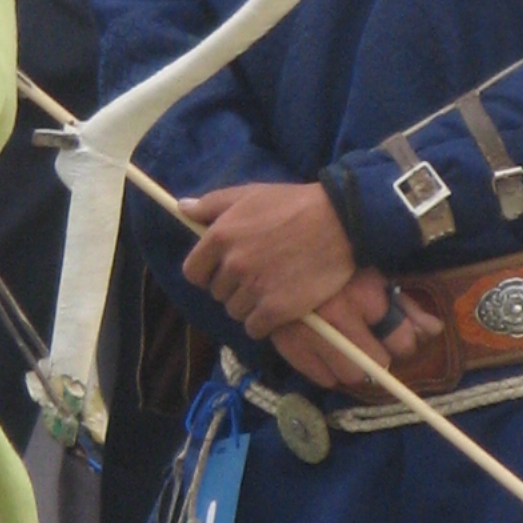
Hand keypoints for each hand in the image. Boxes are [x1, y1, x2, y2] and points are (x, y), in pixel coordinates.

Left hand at [181, 181, 360, 334]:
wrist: (340, 223)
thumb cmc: (294, 205)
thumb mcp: (250, 194)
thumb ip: (211, 203)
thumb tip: (182, 208)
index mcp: (220, 236)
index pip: (192, 272)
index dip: (206, 273)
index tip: (222, 271)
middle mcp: (232, 264)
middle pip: (217, 293)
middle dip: (232, 287)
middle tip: (258, 274)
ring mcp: (254, 288)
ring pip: (235, 311)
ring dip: (249, 305)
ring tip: (272, 287)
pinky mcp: (276, 309)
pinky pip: (254, 328)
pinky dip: (264, 322)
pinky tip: (279, 306)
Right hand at [268, 267, 444, 392]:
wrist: (278, 244)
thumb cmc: (334, 257)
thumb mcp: (373, 274)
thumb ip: (405, 306)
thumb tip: (434, 332)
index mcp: (363, 294)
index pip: (401, 341)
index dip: (402, 341)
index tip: (395, 336)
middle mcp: (337, 316)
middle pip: (375, 364)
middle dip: (377, 357)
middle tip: (370, 343)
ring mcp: (309, 332)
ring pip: (348, 375)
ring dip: (353, 366)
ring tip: (346, 347)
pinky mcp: (285, 342)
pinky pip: (319, 377)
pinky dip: (327, 370)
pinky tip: (326, 351)